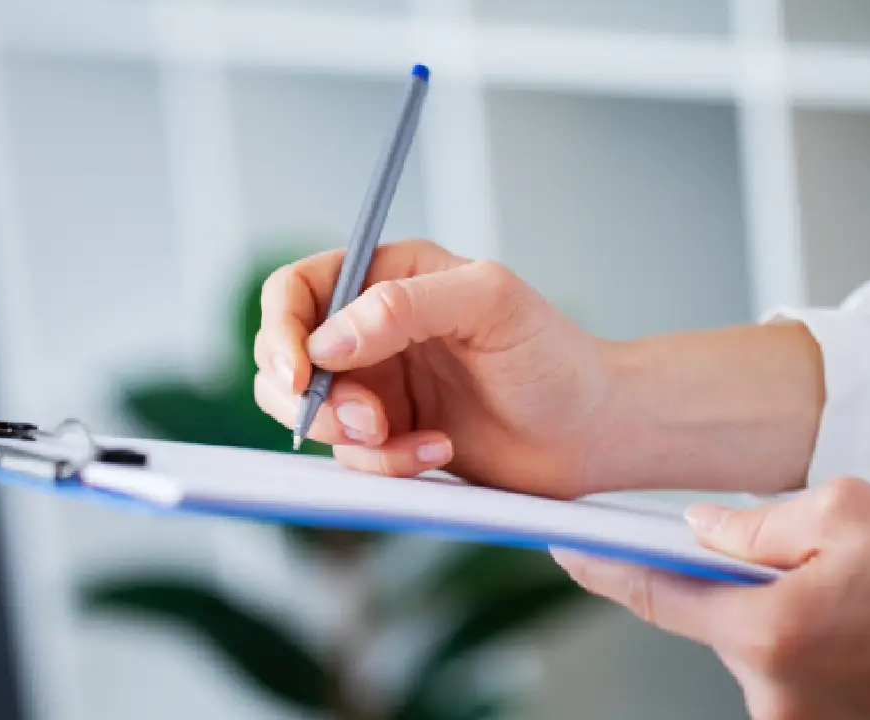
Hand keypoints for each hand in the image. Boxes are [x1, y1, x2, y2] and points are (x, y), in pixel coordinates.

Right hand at [255, 238, 825, 497]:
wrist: (590, 431)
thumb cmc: (553, 357)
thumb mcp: (488, 306)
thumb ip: (403, 307)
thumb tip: (325, 343)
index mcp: (390, 276)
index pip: (297, 288)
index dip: (280, 330)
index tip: (300, 375)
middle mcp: (372, 328)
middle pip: (287, 358)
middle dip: (314, 399)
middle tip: (369, 421)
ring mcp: (377, 384)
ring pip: (311, 414)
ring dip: (350, 437)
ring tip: (413, 441)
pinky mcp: (388, 434)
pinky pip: (350, 455)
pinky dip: (385, 463)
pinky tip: (438, 452)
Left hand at [553, 477, 869, 719]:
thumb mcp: (848, 512)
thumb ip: (754, 521)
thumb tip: (698, 528)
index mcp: (770, 634)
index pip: (653, 594)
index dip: (599, 566)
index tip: (562, 545)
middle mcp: (774, 694)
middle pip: (702, 620)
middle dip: (716, 580)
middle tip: (764, 550)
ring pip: (745, 645)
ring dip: (763, 611)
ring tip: (832, 588)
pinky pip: (777, 669)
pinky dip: (788, 637)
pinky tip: (838, 617)